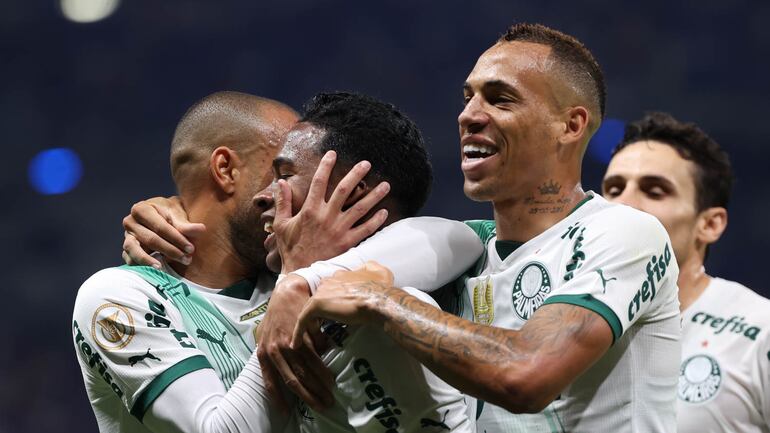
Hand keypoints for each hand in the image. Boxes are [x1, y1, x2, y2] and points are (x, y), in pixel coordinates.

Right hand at [121, 196, 205, 267]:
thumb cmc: (170, 213)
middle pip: (150, 239)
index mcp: (142, 209)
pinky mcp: (126, 249)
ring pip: (134, 250)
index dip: (176, 238)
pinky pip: (129, 259)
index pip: (160, 227)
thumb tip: (201, 229)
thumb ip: (186, 224)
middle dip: (170, 251)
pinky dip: (140, 265)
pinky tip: (155, 270)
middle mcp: (130, 221)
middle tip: (187, 259)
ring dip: (150, 261)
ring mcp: (126, 236)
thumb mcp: (178, 213)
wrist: (162, 216)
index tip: (191, 248)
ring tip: (162, 268)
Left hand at [257, 275, 334, 412]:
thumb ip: (272, 355)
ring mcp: (289, 341)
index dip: (278, 399)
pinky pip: (315, 354)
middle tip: (322, 406)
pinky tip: (331, 376)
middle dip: (308, 396)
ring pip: (306, 369)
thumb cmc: (276, 316)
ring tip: (330, 394)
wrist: (286, 292)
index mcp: (263, 353)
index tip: (287, 413)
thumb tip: (283, 374)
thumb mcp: (266, 335)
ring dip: (319, 384)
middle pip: (293, 379)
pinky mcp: (303, 333)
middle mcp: (274, 350)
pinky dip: (323, 367)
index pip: (270, 382)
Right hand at [273, 150, 390, 272]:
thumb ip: (283, 202)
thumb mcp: (281, 225)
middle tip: (367, 163)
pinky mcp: (347, 243)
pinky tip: (384, 212)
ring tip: (386, 185)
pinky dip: (376, 221)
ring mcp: (339, 230)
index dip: (325, 166)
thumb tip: (281, 182)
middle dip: (356, 174)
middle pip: (344, 190)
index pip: (318, 182)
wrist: (300, 273)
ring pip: (360, 208)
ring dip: (374, 195)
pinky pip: (366, 229)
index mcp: (310, 210)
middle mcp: (326, 217)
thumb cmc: (290, 249)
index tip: (333, 154)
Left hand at [291, 262, 393, 348]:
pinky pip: (303, 319)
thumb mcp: (381, 272)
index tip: (336, 314)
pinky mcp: (317, 304)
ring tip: (315, 339)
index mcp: (342, 275)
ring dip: (311, 324)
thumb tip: (368, 267)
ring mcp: (322, 292)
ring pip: (311, 309)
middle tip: (325, 328)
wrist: (378, 301)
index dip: (332, 302)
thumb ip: (372, 268)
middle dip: (322, 313)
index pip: (331, 288)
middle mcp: (329, 280)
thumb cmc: (382, 290)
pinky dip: (298, 331)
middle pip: (320, 299)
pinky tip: (296, 344)